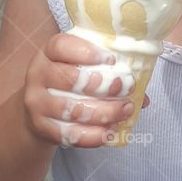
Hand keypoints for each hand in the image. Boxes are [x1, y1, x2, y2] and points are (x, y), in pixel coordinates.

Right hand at [22, 32, 148, 147]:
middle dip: (103, 86)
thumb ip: (108, 73)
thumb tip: (144, 97)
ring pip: (73, 109)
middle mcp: (38, 75)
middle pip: (70, 80)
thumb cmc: (68, 83)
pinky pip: (70, 134)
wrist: (38, 111)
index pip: (60, 46)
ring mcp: (37, 102)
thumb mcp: (80, 68)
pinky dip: (94, 134)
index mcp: (49, 53)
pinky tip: (110, 130)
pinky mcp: (42, 127)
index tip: (111, 60)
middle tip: (126, 88)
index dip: (86, 52)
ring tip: (125, 110)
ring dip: (105, 111)